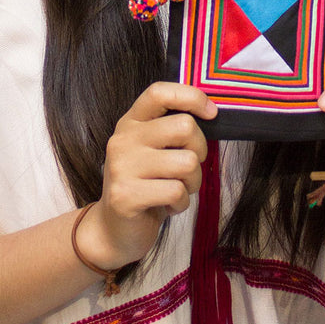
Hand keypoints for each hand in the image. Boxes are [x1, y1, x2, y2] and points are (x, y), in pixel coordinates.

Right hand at [78, 84, 215, 273]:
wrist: (113, 231)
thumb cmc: (145, 186)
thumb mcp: (154, 150)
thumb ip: (171, 130)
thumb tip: (211, 112)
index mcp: (131, 122)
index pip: (159, 92)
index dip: (191, 96)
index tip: (211, 112)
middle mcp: (123, 139)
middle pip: (185, 127)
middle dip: (200, 151)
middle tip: (187, 169)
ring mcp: (122, 167)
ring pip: (187, 162)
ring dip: (192, 182)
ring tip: (176, 190)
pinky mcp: (125, 196)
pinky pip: (177, 191)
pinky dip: (182, 203)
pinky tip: (167, 206)